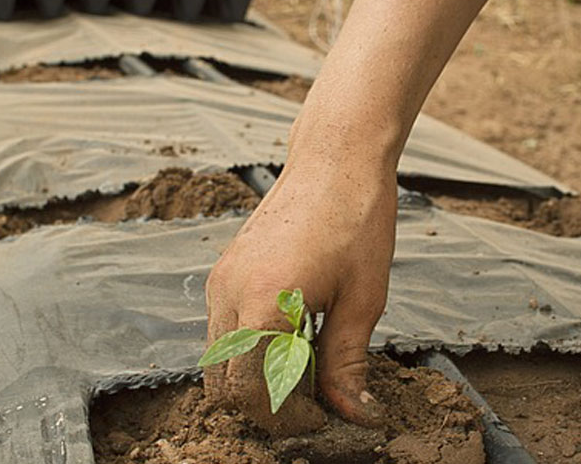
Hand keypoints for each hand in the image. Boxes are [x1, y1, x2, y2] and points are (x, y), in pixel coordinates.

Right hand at [204, 157, 396, 434]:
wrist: (336, 160)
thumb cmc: (356, 220)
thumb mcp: (362, 300)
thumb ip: (347, 364)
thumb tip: (354, 414)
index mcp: (262, 304)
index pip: (250, 394)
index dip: (286, 419)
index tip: (323, 420)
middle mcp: (228, 293)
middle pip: (222, 385)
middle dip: (263, 407)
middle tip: (313, 407)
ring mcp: (220, 280)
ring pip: (218, 360)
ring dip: (253, 380)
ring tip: (306, 373)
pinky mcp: (224, 271)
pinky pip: (222, 330)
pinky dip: (248, 352)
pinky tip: (292, 341)